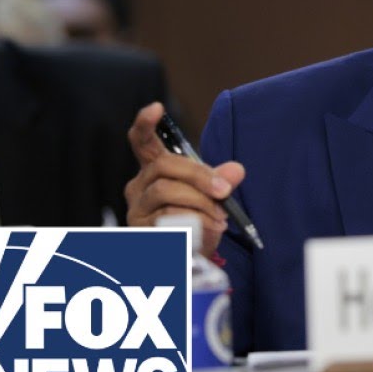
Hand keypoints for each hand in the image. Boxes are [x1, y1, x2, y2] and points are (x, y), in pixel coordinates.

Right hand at [125, 102, 245, 256]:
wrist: (190, 264)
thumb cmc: (198, 225)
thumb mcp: (214, 200)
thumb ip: (221, 181)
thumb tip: (236, 170)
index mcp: (155, 172)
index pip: (142, 142)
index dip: (146, 124)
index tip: (156, 107)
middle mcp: (139, 187)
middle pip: (164, 165)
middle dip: (199, 175)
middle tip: (226, 192)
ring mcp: (136, 210)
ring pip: (166, 192)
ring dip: (200, 203)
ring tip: (220, 219)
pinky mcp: (140, 233)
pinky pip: (166, 220)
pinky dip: (193, 224)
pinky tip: (208, 232)